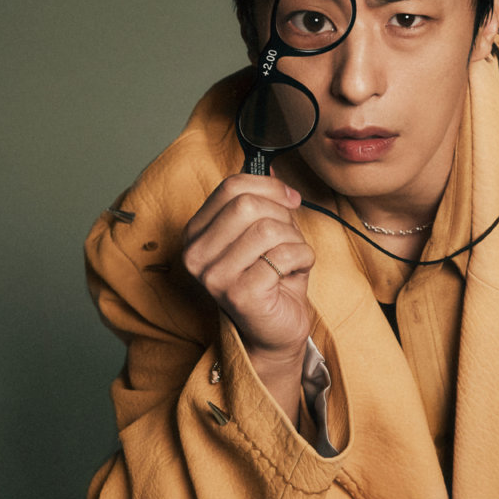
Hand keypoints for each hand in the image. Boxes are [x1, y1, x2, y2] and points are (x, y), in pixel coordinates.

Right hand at [182, 173, 314, 359]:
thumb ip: (263, 202)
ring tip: (293, 258)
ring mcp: (214, 276)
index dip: (269, 187)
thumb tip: (272, 167)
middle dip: (282, 216)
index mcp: (196, 233)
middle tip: (291, 237)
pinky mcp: (239, 294)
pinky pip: (283, 256)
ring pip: (267, 229)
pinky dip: (303, 258)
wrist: (276, 332)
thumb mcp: (264, 234)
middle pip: (247, 205)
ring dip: (294, 239)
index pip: (230, 187)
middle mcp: (196, 254)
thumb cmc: (271, 281)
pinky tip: (297, 273)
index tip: (291, 200)